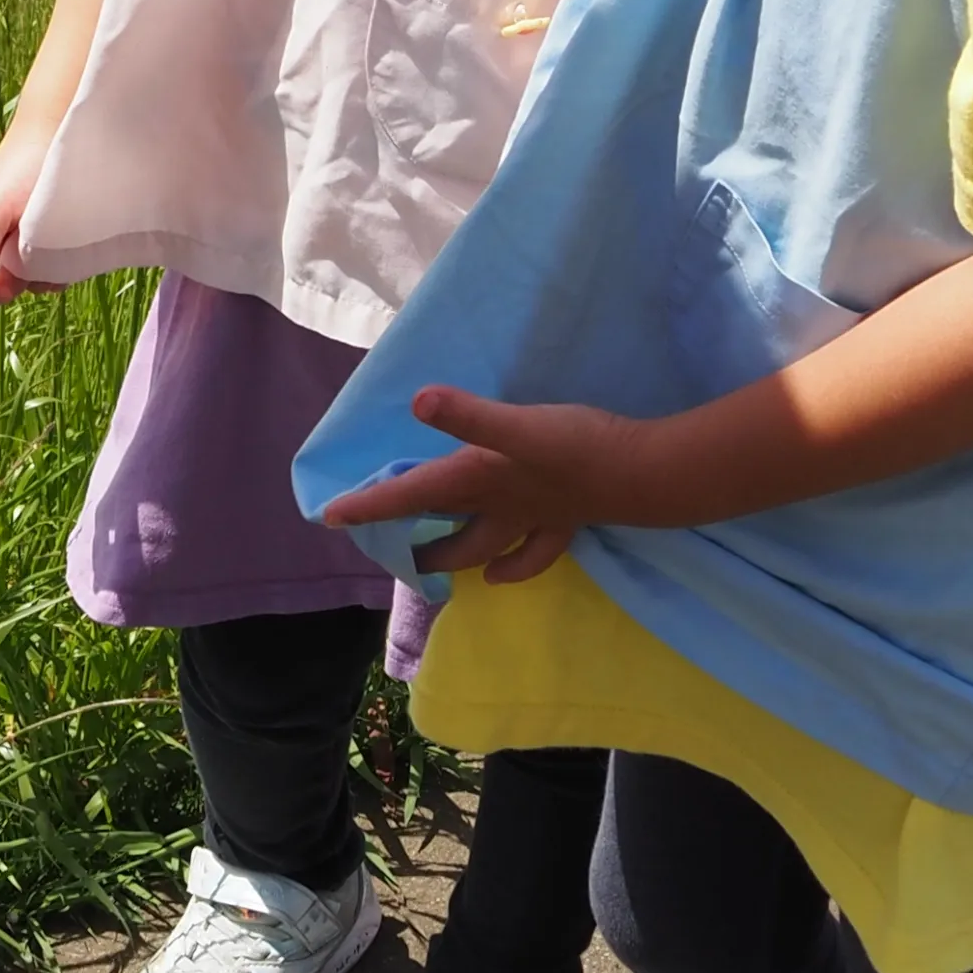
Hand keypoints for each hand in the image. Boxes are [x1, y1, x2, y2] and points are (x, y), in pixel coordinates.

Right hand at [0, 122, 58, 305]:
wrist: (54, 141)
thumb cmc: (18, 169)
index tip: (6, 288)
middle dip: (12, 285)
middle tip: (32, 259)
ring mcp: (15, 248)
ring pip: (22, 285)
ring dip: (37, 278)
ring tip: (51, 249)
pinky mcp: (41, 246)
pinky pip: (44, 275)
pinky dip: (54, 272)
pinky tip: (64, 252)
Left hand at [315, 386, 670, 584]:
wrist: (643, 476)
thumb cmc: (576, 448)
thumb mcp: (519, 425)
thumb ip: (469, 416)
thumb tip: (418, 401)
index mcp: (477, 482)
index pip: (411, 495)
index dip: (369, 504)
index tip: (329, 517)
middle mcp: (498, 508)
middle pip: (443, 533)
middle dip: (412, 543)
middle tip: (384, 547)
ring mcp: (532, 520)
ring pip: (482, 550)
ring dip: (455, 558)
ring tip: (433, 566)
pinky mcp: (565, 520)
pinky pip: (531, 552)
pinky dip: (513, 565)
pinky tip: (502, 571)